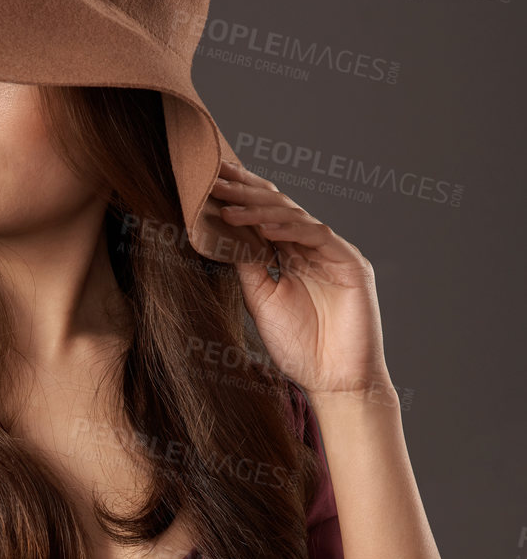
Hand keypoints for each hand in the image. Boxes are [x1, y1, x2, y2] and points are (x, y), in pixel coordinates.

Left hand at [210, 160, 395, 401]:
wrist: (333, 380)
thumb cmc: (299, 347)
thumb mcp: (262, 300)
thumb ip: (249, 266)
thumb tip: (224, 234)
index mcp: (291, 255)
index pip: (262, 218)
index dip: (238, 199)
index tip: (208, 183)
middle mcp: (312, 248)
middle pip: (277, 209)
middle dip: (245, 193)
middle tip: (214, 178)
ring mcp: (332, 253)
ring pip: (294, 217)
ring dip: (259, 209)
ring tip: (227, 203)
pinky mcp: (350, 263)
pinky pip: (317, 236)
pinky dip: (289, 230)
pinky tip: (261, 227)